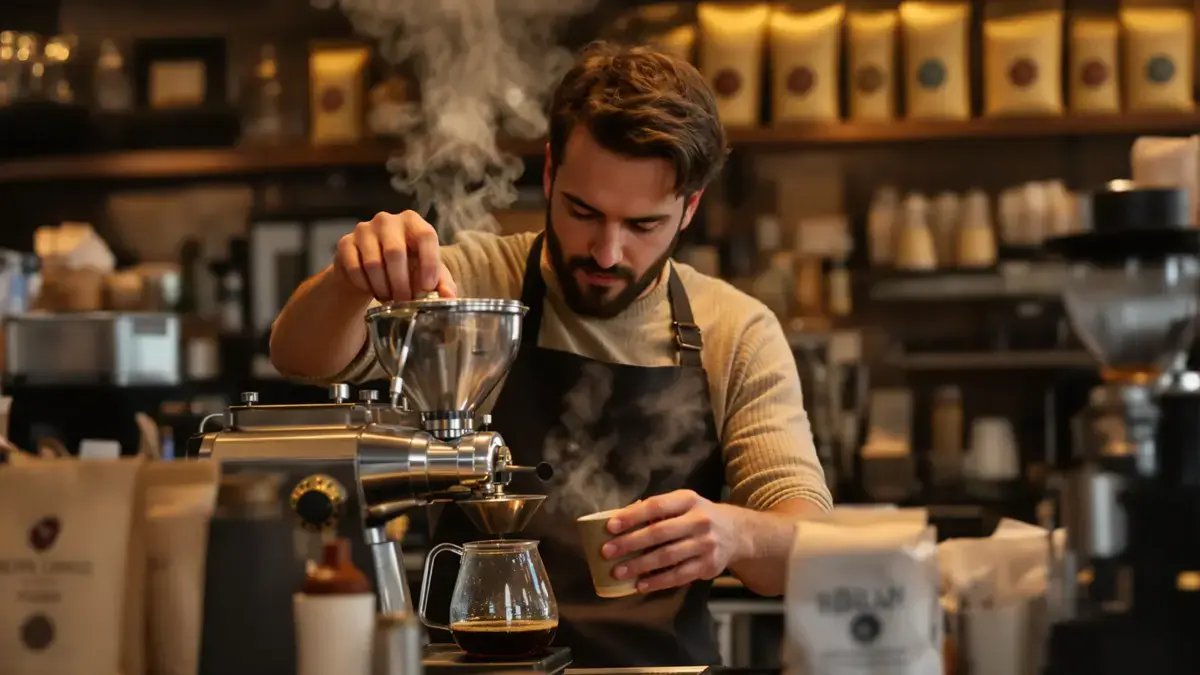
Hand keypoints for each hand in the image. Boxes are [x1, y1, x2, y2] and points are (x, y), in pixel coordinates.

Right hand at [333, 211, 457, 301]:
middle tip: (405, 301)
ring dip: (383, 288)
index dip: (428, 262)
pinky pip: (355, 269)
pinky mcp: (345, 243)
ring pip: (373, 264)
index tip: (428, 287)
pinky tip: (372, 290)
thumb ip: (441, 283)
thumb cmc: (405, 267)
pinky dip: (366, 286)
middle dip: (401, 283)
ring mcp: (364, 229)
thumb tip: (450, 297)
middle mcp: (387, 220)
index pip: (425, 235)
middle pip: (395, 252)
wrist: (369, 269)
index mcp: (413, 222)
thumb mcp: (426, 273)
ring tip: (389, 298)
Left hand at [601, 490, 746, 593]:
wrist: (737, 533)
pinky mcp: (708, 566)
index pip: (656, 506)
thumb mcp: (683, 504)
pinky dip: (658, 581)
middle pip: (659, 533)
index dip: (632, 516)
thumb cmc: (698, 516)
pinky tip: (640, 584)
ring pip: (667, 557)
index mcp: (688, 500)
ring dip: (640, 565)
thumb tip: (620, 518)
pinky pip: (679, 575)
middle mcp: (699, 520)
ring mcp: (705, 544)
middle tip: (607, 552)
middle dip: (630, 543)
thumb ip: (657, 510)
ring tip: (618, 572)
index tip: (610, 526)